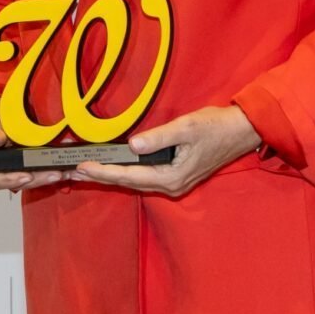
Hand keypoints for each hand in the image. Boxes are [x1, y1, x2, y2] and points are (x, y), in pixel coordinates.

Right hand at [0, 98, 68, 190]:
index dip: (9, 180)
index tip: (26, 176)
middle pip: (15, 182)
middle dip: (36, 179)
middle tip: (55, 174)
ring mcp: (11, 167)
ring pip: (28, 179)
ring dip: (46, 176)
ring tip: (64, 171)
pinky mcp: (24, 163)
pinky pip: (35, 170)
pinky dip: (50, 169)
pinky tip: (66, 167)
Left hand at [69, 105, 261, 196]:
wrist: (240, 131)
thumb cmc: (216, 127)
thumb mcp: (186, 128)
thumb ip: (158, 137)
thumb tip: (133, 145)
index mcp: (172, 178)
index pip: (129, 176)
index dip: (103, 171)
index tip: (81, 168)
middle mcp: (171, 185)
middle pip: (128, 182)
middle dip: (101, 176)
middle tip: (74, 171)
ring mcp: (174, 182)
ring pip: (135, 181)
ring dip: (111, 174)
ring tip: (87, 169)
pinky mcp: (176, 175)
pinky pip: (144, 176)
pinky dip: (126, 171)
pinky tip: (115, 166)